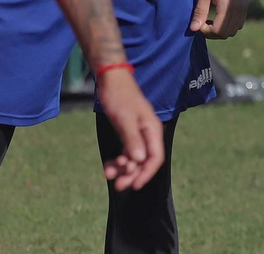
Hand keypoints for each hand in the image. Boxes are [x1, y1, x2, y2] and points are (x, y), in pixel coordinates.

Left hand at [95, 67, 165, 190]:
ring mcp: (138, 133)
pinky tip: (108, 166)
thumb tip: (139, 161)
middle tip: (118, 186)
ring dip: (122, 168)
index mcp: (152, 129)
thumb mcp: (124, 119)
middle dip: (131, 174)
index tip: (134, 185)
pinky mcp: (128, 132)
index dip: (146, 173)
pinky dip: (118, 160)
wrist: (110, 78)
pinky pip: (126, 151)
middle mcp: (148, 133)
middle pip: (144, 161)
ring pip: (134, 158)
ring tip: (108, 174)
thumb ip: (133, 140)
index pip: (155, 158)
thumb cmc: (119, 96)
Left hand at [189, 0, 246, 38]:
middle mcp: (239, 9)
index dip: (206, 31)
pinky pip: (239, 23)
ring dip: (222, 30)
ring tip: (210, 20)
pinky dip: (229, 25)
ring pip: (234, 30)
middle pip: (227, 33)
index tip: (198, 23)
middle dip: (213, 33)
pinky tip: (219, 16)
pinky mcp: (245, 6)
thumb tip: (193, 29)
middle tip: (202, 23)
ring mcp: (244, 8)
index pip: (218, 30)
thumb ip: (200, 11)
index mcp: (228, 6)